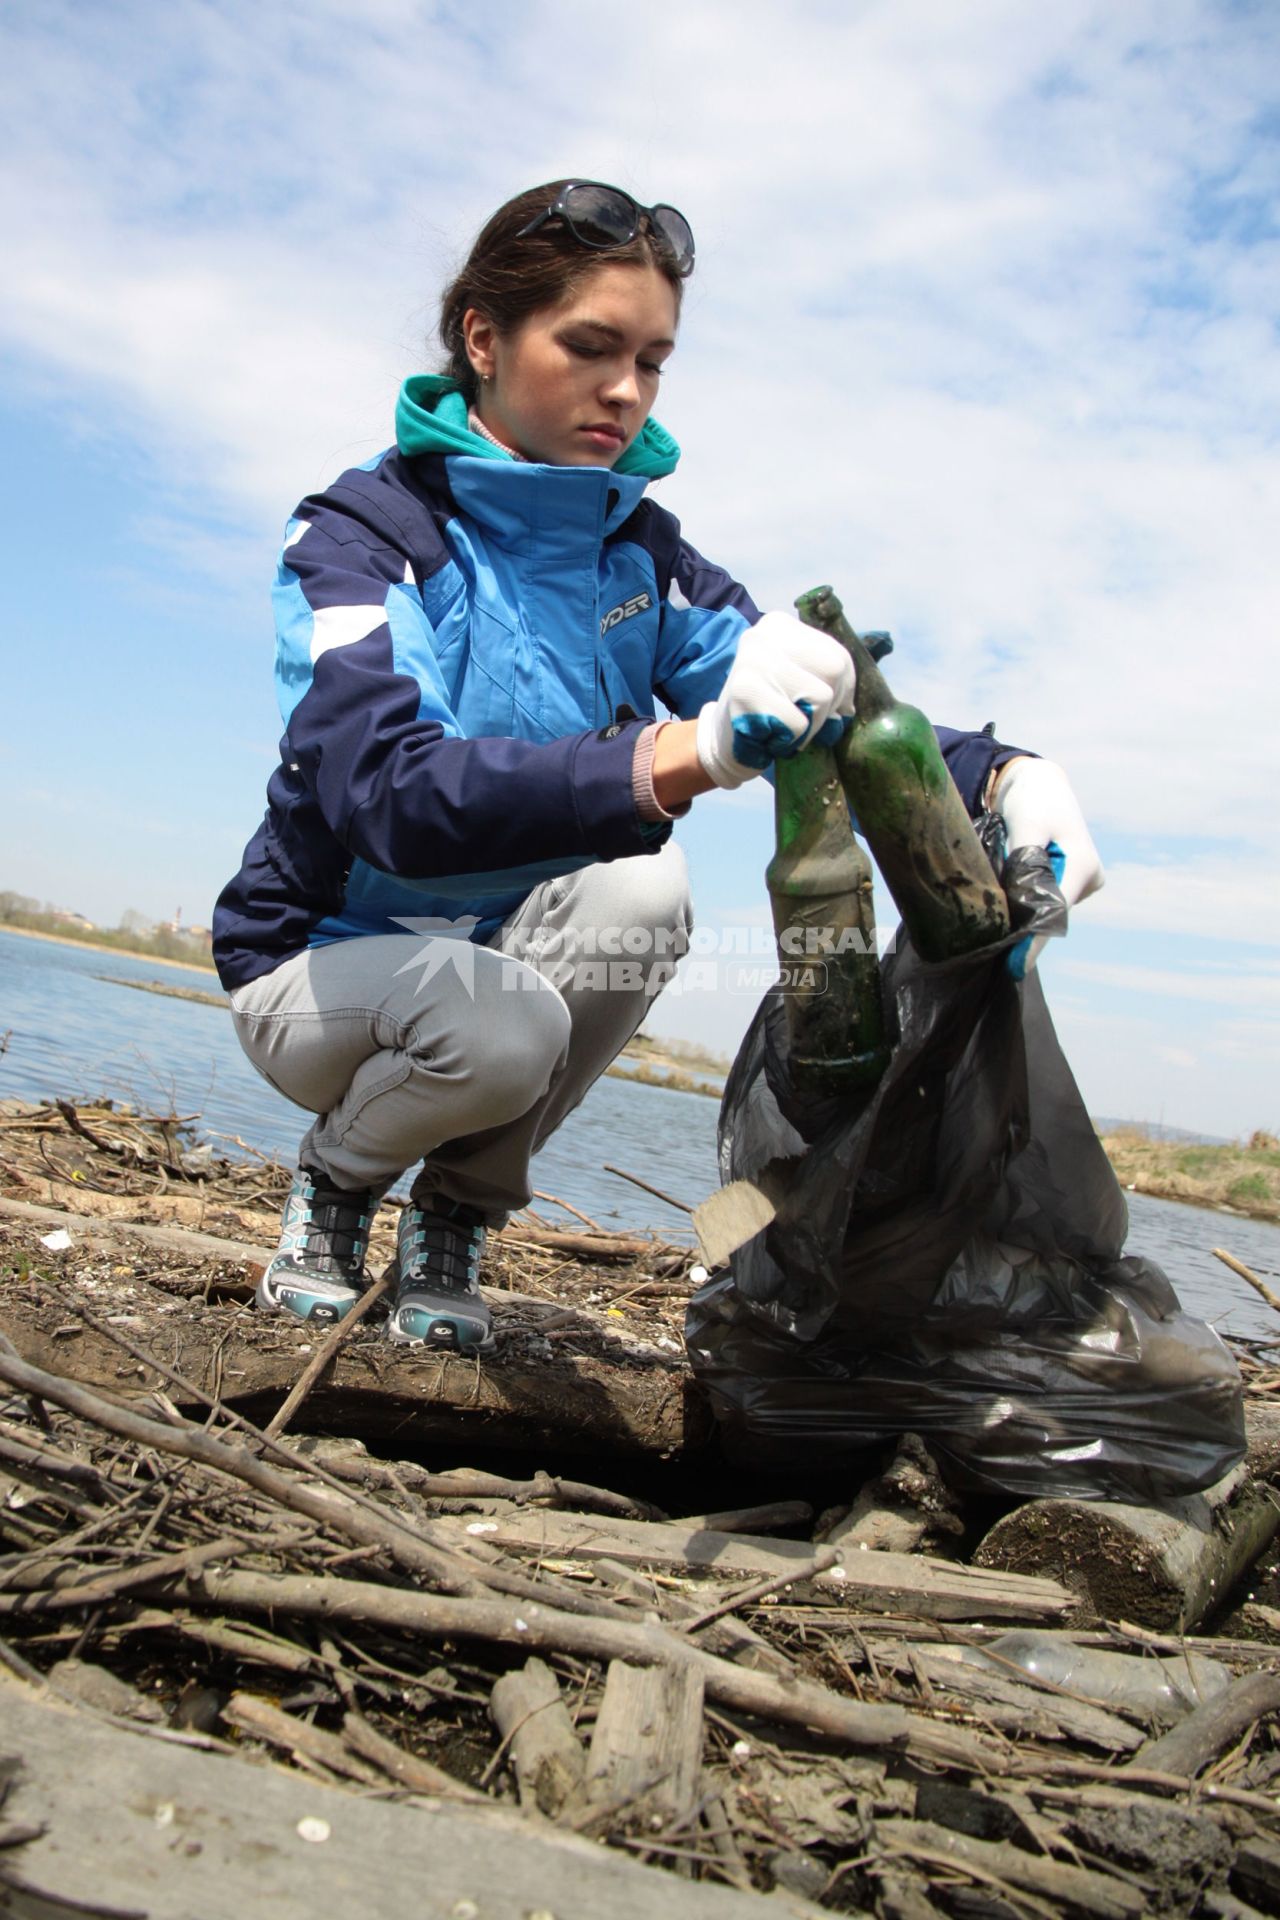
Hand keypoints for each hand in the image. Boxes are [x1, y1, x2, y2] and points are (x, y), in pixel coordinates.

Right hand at [696, 611, 855, 789]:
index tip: (821, 707)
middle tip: (801, 719)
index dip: (843, 692)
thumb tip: (860, 692)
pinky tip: (769, 734)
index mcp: (781, 626)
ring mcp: (752, 660)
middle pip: (835, 671)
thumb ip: (829, 672)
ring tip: (784, 726)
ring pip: (820, 698)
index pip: (840, 656)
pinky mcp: (745, 691)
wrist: (724, 741)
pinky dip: (790, 740)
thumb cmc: (772, 712)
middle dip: (828, 709)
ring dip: (809, 728)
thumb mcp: (799, 679)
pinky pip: (797, 723)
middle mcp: (764, 635)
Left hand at [993, 757, 1103, 975]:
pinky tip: (1007, 904)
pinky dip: (1026, 902)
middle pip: (1052, 913)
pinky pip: (1045, 899)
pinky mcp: (1070, 882)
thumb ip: (1024, 862)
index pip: (1056, 910)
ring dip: (1023, 914)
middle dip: (1025, 929)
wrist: (1040, 785)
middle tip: (993, 953)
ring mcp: (1083, 883)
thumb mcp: (1026, 826)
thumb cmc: (1032, 802)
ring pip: (1047, 907)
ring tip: (995, 925)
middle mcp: (1089, 879)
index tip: (1016, 965)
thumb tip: (1017, 901)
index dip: (1034, 939)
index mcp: (1084, 865)